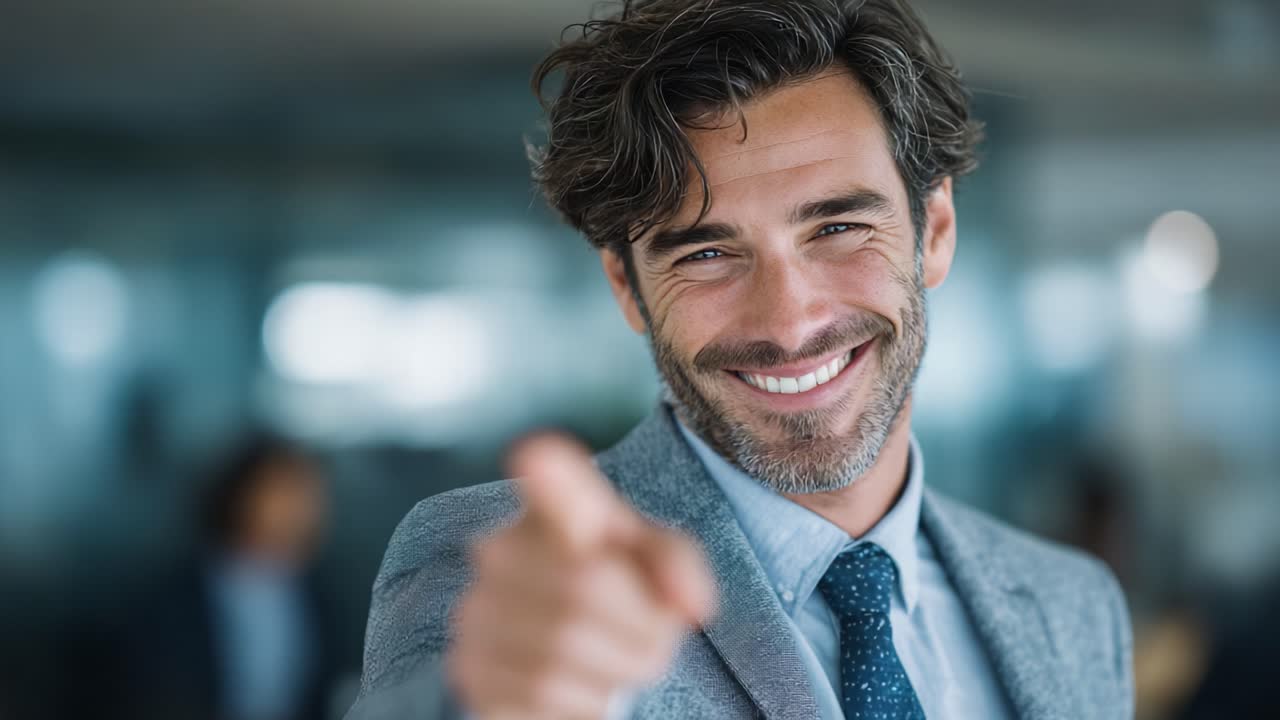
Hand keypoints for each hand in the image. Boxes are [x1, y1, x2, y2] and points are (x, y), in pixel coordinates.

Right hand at [447, 432, 716, 719]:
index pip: (552, 484)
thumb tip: (690, 606)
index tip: (534, 455)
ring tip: (616, 662)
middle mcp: (503, 549)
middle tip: (649, 637)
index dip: (547, 472)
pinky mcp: (469, 669)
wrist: (567, 656)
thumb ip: (678, 567)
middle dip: (640, 627)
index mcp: (556, 509)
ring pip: (563, 648)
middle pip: (586, 585)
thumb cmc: (619, 592)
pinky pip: (541, 695)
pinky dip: (582, 702)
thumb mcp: (655, 566)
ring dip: (615, 670)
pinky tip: (582, 686)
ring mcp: (477, 609)